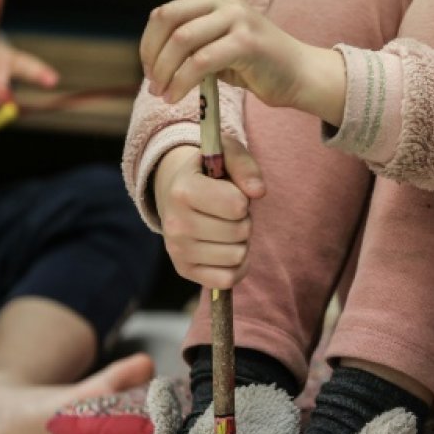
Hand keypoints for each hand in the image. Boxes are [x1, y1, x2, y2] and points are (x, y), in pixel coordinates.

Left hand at [140, 0, 346, 124]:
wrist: (300, 75)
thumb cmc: (257, 66)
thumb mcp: (218, 46)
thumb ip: (192, 43)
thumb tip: (153, 58)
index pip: (166, 13)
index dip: (148, 43)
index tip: (149, 71)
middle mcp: (224, 0)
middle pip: (168, 20)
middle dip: (152, 55)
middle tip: (153, 84)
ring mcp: (237, 17)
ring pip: (181, 41)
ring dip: (164, 71)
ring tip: (163, 94)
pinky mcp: (246, 41)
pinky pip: (200, 61)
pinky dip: (182, 82)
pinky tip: (177, 97)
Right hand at [153, 138, 265, 288]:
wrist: (177, 191)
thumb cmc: (210, 173)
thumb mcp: (226, 154)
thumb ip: (245, 166)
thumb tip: (258, 191)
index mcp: (182, 190)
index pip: (236, 205)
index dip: (243, 199)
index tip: (231, 192)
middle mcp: (174, 223)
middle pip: (240, 232)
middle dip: (243, 220)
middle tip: (229, 212)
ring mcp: (177, 250)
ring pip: (237, 256)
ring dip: (240, 242)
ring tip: (225, 227)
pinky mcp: (184, 270)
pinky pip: (228, 279)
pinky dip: (236, 265)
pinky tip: (227, 248)